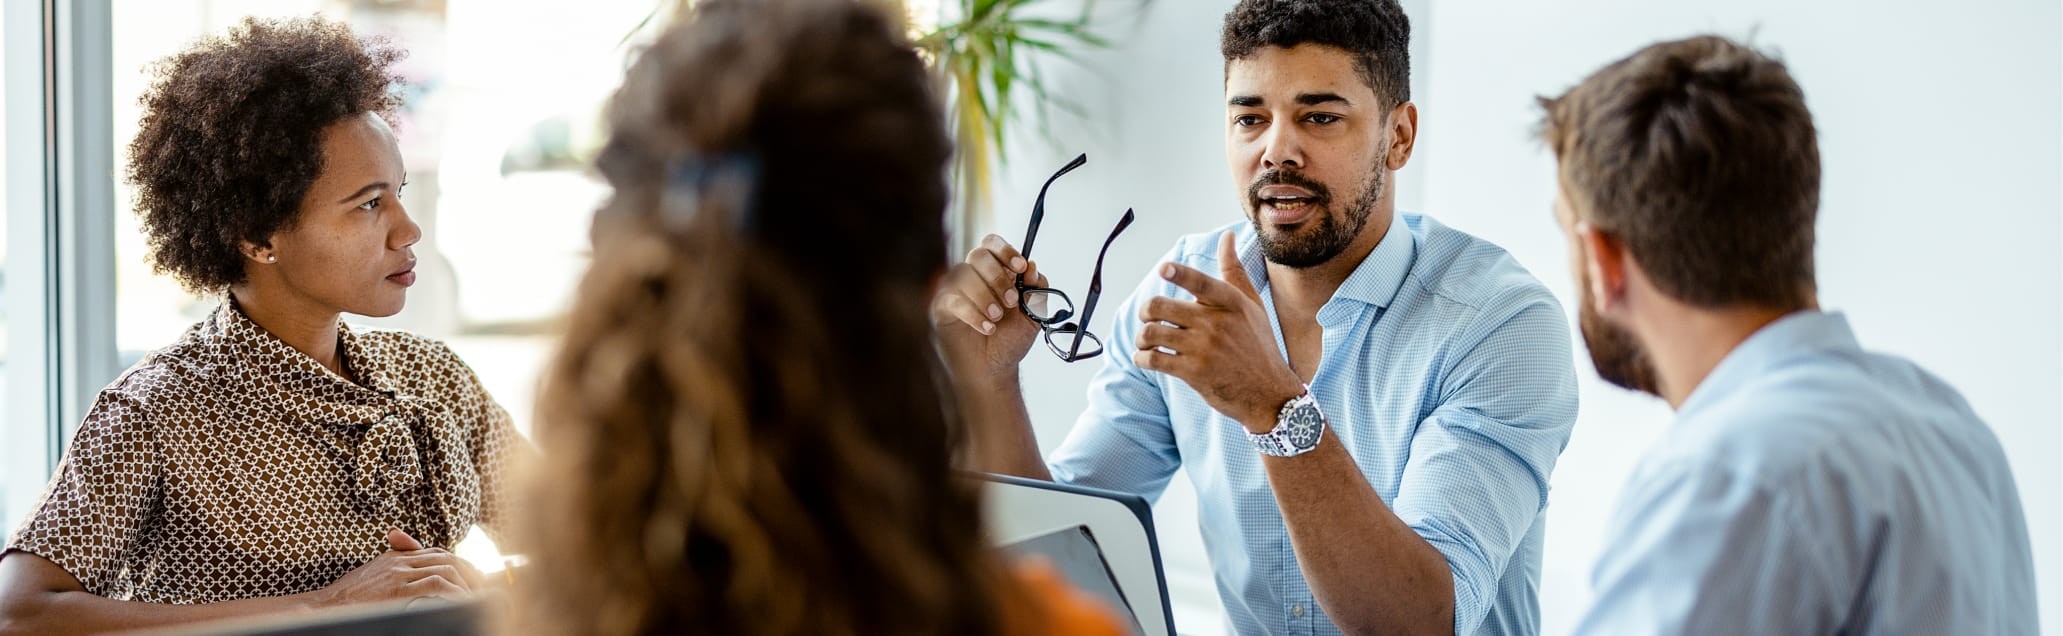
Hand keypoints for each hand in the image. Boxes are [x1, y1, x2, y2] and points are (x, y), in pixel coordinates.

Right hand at [305, 529, 486, 608]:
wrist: (323, 609)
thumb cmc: (345, 600)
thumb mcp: (371, 577)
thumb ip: (394, 571)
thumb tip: (421, 581)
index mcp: (395, 557)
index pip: (437, 552)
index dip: (459, 563)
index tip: (472, 577)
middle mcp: (399, 561)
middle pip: (446, 558)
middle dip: (469, 572)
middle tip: (483, 588)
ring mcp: (398, 574)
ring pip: (445, 569)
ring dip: (466, 584)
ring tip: (476, 598)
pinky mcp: (397, 590)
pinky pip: (436, 585)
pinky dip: (454, 592)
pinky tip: (462, 602)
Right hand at [931, 234, 1050, 385]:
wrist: (994, 369)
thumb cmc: (1010, 340)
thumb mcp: (1033, 316)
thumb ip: (1036, 292)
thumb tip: (1033, 269)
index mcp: (995, 271)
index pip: (993, 244)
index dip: (1006, 250)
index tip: (1020, 266)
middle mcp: (973, 275)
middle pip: (978, 254)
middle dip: (997, 277)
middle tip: (1010, 301)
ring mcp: (955, 290)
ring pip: (963, 274)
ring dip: (984, 295)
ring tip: (997, 318)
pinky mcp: (942, 307)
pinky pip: (953, 299)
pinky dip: (973, 313)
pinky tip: (987, 328)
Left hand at [1134, 232, 1304, 431]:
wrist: (1269, 393)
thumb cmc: (1258, 344)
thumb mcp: (1252, 305)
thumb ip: (1234, 270)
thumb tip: (1227, 236)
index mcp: (1230, 302)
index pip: (1199, 281)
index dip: (1178, 274)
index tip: (1163, 269)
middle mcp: (1216, 323)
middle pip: (1160, 306)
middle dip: (1146, 312)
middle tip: (1148, 318)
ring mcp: (1204, 348)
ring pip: (1152, 333)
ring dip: (1142, 337)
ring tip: (1146, 341)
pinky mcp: (1194, 373)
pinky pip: (1154, 359)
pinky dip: (1142, 358)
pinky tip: (1146, 358)